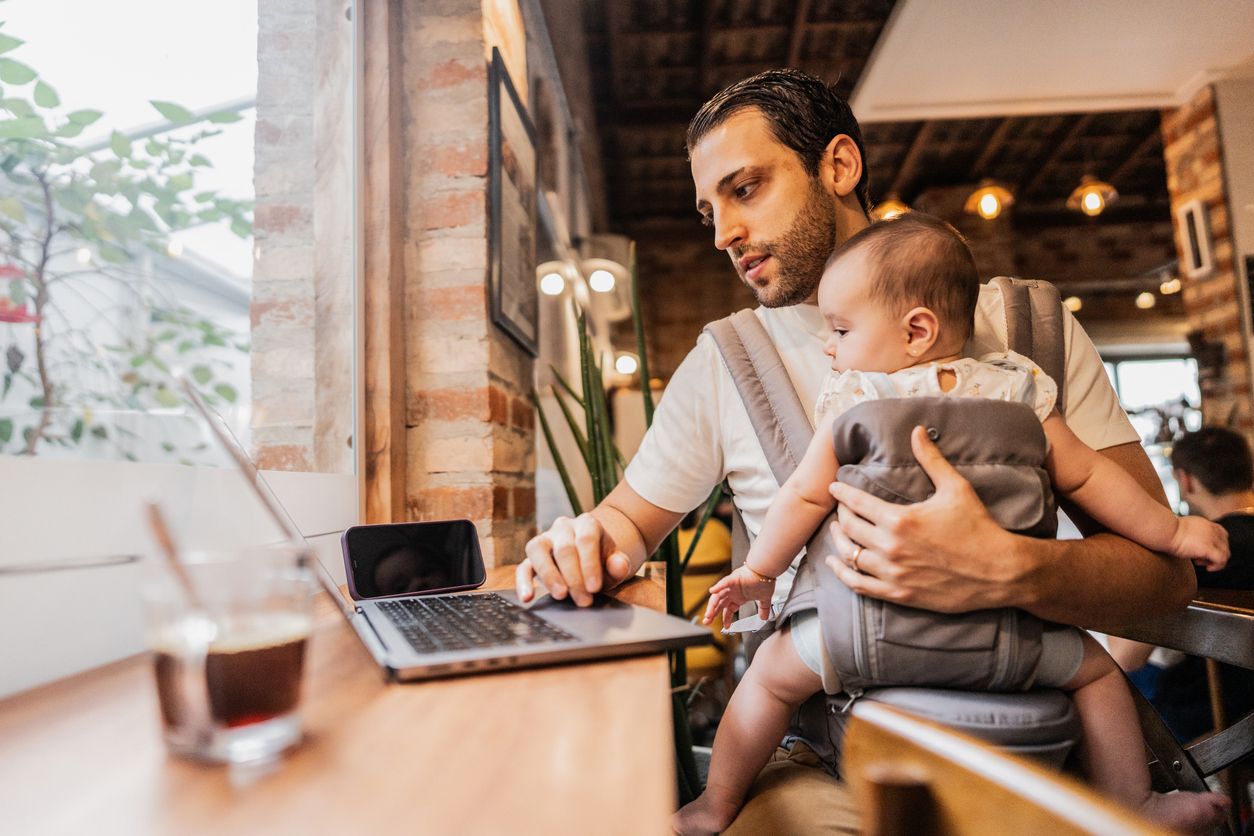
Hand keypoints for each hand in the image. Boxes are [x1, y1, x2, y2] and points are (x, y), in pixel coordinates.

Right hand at [517, 514, 633, 606]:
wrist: (592, 558)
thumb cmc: (604, 562)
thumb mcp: (616, 564)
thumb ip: (620, 565)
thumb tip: (619, 564)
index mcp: (587, 523)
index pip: (586, 540)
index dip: (590, 565)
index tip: (594, 588)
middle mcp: (563, 527)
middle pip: (564, 549)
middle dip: (574, 578)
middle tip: (584, 601)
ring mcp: (545, 539)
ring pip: (538, 550)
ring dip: (549, 575)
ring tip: (560, 596)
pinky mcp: (532, 557)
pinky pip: (523, 566)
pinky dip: (523, 582)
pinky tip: (527, 598)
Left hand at [703, 566, 773, 627]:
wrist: (767, 570)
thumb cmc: (764, 581)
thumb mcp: (764, 599)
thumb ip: (763, 609)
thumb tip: (765, 617)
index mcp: (738, 597)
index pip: (728, 610)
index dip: (726, 619)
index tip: (726, 626)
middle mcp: (732, 592)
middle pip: (719, 604)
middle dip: (712, 614)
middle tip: (707, 622)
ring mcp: (731, 586)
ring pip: (718, 596)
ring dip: (712, 605)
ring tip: (708, 614)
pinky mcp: (733, 579)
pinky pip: (724, 583)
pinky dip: (718, 587)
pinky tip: (712, 591)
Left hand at [824, 425, 1020, 613]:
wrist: (1000, 571)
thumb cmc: (979, 527)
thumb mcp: (955, 488)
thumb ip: (931, 459)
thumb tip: (917, 430)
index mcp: (900, 519)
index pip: (856, 502)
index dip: (842, 493)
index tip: (835, 487)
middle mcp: (890, 547)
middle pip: (848, 527)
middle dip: (840, 514)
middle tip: (840, 508)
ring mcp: (892, 573)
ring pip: (849, 556)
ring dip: (838, 541)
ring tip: (836, 531)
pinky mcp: (898, 593)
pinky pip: (858, 584)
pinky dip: (842, 573)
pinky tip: (836, 564)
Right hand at [1171, 515, 1229, 570]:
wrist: (1164, 530)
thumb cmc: (1167, 531)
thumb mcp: (1183, 528)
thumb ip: (1192, 533)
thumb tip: (1188, 540)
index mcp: (1206, 524)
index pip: (1222, 534)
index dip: (1216, 545)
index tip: (1204, 550)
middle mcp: (1212, 530)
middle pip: (1225, 545)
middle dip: (1214, 554)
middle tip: (1199, 558)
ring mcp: (1212, 538)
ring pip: (1225, 553)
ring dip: (1215, 561)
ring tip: (1200, 562)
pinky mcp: (1208, 548)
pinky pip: (1222, 560)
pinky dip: (1217, 566)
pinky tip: (1208, 568)